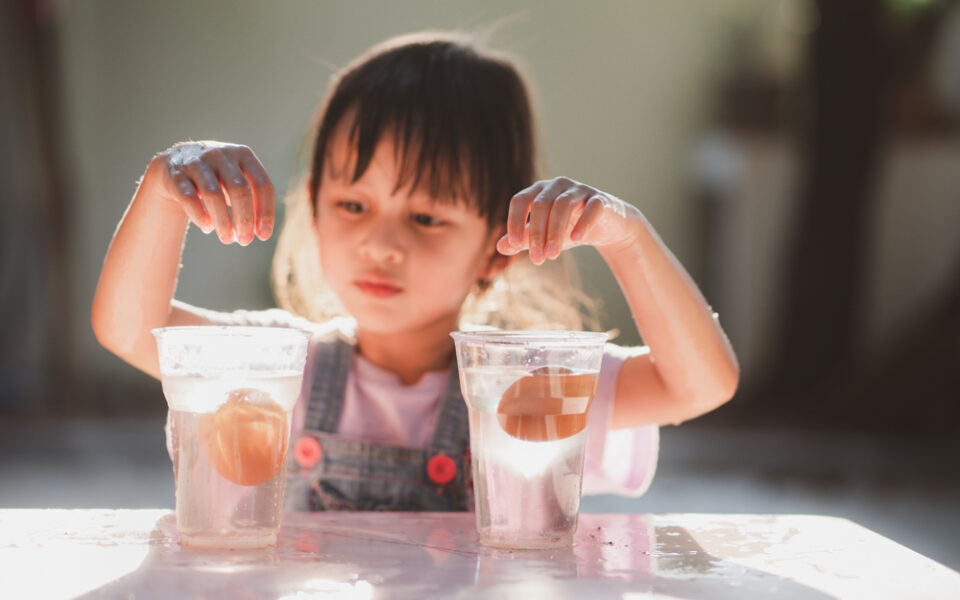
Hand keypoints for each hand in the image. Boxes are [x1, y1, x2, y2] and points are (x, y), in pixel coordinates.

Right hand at [143, 141, 274, 244]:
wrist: (176, 162)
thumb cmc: (218, 178)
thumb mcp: (239, 182)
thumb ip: (252, 202)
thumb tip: (262, 232)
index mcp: (244, 155)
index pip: (262, 185)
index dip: (265, 212)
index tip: (263, 236)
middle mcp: (221, 155)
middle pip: (239, 189)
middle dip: (245, 219)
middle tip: (245, 241)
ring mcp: (197, 162)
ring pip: (213, 194)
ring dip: (223, 221)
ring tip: (227, 239)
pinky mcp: (176, 175)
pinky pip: (188, 197)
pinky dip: (200, 215)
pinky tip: (207, 228)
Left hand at [496, 177, 639, 264]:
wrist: (604, 227)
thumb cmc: (567, 229)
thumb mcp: (543, 237)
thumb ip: (522, 240)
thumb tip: (500, 246)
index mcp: (539, 191)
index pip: (520, 200)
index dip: (515, 221)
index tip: (515, 245)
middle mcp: (557, 186)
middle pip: (541, 204)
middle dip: (537, 234)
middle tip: (537, 260)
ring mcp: (579, 190)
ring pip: (563, 205)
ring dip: (556, 231)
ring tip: (552, 255)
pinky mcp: (600, 199)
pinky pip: (591, 207)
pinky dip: (583, 222)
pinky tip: (576, 239)